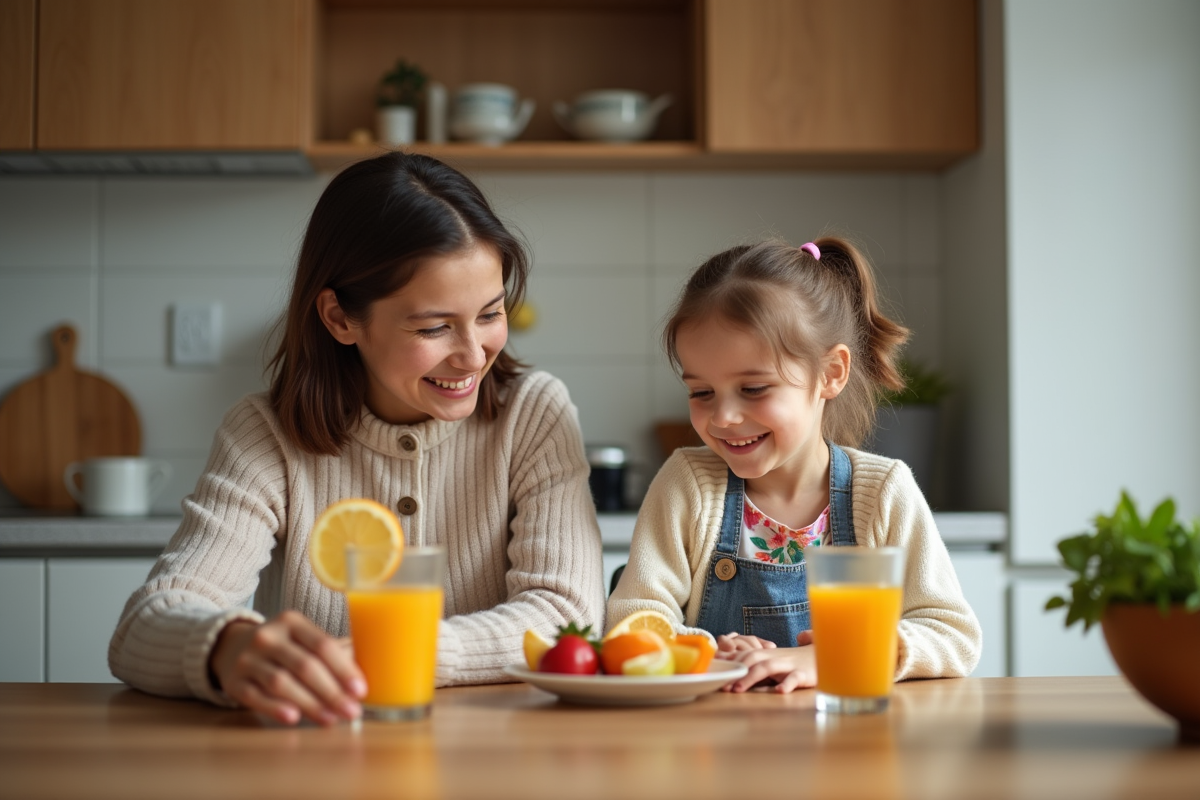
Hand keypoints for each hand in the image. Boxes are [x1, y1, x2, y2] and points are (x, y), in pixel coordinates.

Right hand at [208, 610, 366, 725]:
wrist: (231, 647)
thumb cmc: (281, 647)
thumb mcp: (302, 638)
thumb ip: (331, 652)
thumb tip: (364, 676)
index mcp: (291, 621)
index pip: (322, 645)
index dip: (344, 669)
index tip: (361, 690)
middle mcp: (267, 636)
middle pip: (305, 666)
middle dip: (332, 692)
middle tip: (351, 711)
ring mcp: (247, 659)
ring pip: (282, 683)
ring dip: (310, 704)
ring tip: (330, 719)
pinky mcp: (234, 682)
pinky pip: (256, 697)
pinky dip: (275, 708)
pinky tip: (294, 718)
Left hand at [721, 630, 815, 693]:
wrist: (824, 654)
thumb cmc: (793, 661)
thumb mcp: (772, 660)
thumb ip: (752, 662)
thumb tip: (725, 658)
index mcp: (766, 654)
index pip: (743, 655)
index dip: (728, 665)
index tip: (713, 676)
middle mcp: (775, 657)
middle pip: (751, 659)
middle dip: (735, 672)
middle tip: (722, 687)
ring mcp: (789, 665)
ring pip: (768, 667)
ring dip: (751, 677)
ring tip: (738, 690)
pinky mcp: (805, 674)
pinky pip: (795, 678)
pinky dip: (787, 684)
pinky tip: (779, 692)